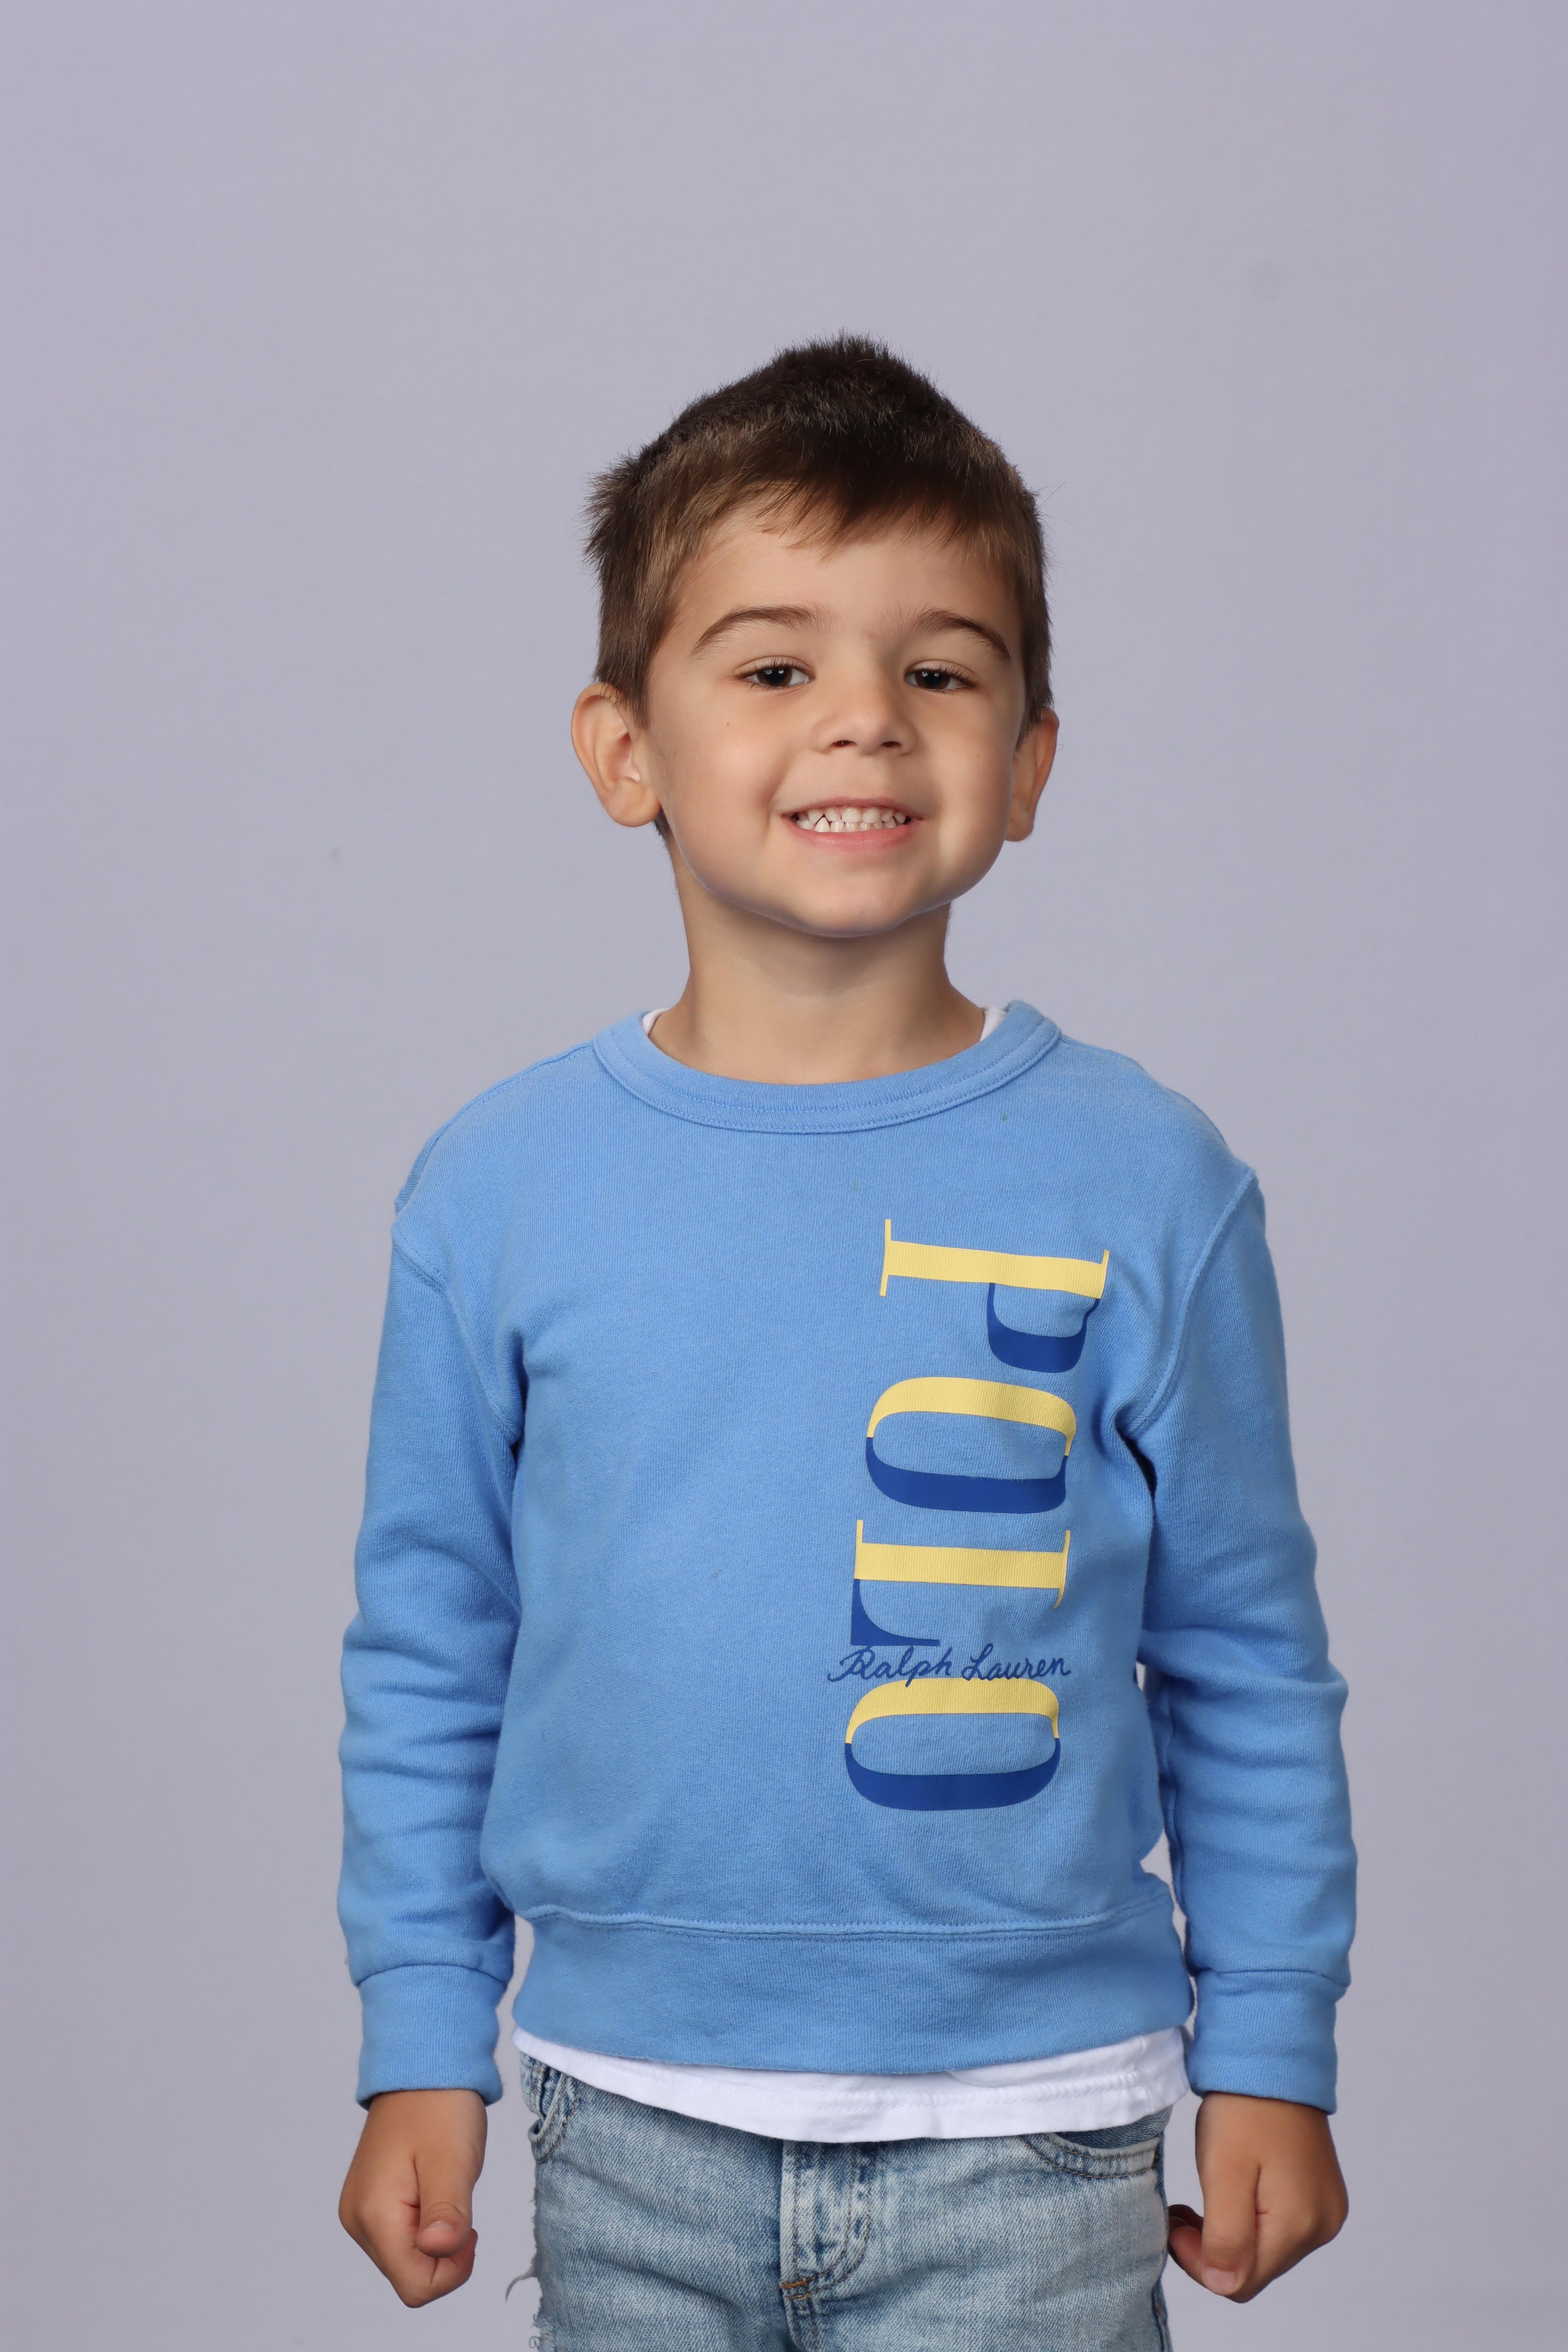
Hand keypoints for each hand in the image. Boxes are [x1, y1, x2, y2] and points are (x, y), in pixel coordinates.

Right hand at [339, 2087, 486, 2305]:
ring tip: (443, 2187)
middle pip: (410, 2276)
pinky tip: (432, 2187)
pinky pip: (401, 2237)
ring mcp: (360, 2211)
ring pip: (406, 2259)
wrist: (422, 2067)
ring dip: (435, 2235)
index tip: (468, 2226)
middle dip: (444, 2251)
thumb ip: (447, 2211)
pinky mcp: (369, 2202)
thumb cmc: (440, 2107)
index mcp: (374, 2215)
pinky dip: (425, 2223)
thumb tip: (439, 2251)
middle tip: (456, 2198)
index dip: (453, 2268)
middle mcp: (358, 2220)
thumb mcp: (453, 2160)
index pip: (416, 2286)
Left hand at [1167, 2092, 1346, 2301]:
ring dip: (1229, 2233)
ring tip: (1201, 2200)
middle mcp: (1322, 2225)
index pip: (1241, 2281)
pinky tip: (1230, 2192)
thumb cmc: (1244, 2108)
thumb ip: (1226, 2236)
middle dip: (1213, 2248)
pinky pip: (1279, 2226)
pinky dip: (1248, 2218)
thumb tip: (1225, 2285)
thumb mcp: (1223, 2172)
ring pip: (1266, 2249)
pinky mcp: (1319, 2193)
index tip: (1176, 2224)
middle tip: (1181, 2212)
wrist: (1272, 2058)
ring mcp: (1324, 2209)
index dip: (1200, 2263)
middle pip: (1256, 2268)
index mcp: (1299, 2224)